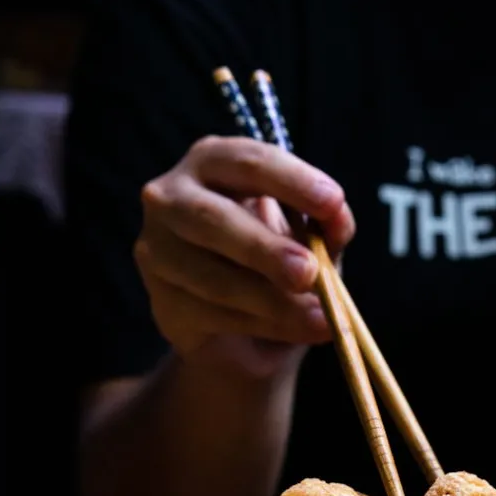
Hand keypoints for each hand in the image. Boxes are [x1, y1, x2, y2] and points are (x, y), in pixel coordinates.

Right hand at [134, 136, 355, 373]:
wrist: (242, 333)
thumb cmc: (274, 265)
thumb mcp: (310, 240)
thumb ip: (324, 226)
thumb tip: (338, 218)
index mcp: (213, 162)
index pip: (249, 161)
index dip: (292, 180)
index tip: (333, 202)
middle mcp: (172, 197)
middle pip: (213, 218)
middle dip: (265, 249)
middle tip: (308, 273)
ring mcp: (157, 251)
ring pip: (212, 278)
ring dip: (272, 302)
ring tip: (320, 318)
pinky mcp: (161, 302)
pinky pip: (212, 316)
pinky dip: (262, 325)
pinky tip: (299, 331)